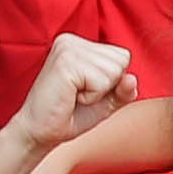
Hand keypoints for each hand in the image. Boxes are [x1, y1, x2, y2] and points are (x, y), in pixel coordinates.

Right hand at [6, 35, 133, 152]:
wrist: (40, 132)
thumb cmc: (71, 115)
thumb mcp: (107, 101)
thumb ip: (125, 89)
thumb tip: (131, 78)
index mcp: (80, 44)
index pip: (123, 56)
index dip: (113, 81)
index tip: (86, 89)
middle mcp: (71, 41)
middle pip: (122, 61)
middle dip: (107, 86)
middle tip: (78, 94)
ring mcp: (67, 48)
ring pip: (113, 71)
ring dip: (98, 92)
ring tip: (73, 95)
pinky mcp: (65, 63)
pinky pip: (101, 81)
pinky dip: (91, 96)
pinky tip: (70, 97)